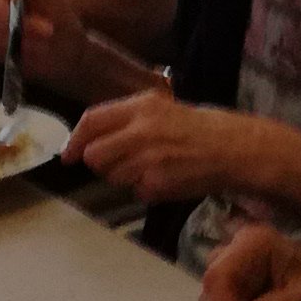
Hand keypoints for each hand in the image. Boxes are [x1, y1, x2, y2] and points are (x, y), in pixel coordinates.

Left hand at [64, 88, 243, 200]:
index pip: (91, 121)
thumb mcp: (160, 109)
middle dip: (101, 163)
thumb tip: (87, 140)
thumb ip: (124, 120)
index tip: (68, 154)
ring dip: (125, 177)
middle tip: (120, 161)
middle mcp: (141, 132)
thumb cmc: (196, 129)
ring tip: (150, 167)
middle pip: (94, 156)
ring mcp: (149, 160)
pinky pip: (135, 192)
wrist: (233, 149)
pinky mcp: (157, 184)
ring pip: (113, 177)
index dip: (75, 140)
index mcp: (141, 107)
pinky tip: (165, 178)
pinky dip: (146, 190)